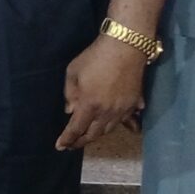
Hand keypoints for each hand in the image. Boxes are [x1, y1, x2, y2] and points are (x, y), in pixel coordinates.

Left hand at [57, 36, 148, 151]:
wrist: (126, 47)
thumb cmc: (95, 57)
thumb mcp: (73, 72)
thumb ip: (70, 94)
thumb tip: (70, 111)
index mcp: (89, 105)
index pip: (76, 129)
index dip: (67, 139)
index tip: (60, 146)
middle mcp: (107, 112)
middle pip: (93, 134)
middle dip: (81, 141)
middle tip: (72, 144)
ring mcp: (123, 109)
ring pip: (109, 129)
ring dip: (97, 134)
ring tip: (88, 135)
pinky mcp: (134, 103)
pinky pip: (125, 121)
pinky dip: (115, 125)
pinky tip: (110, 124)